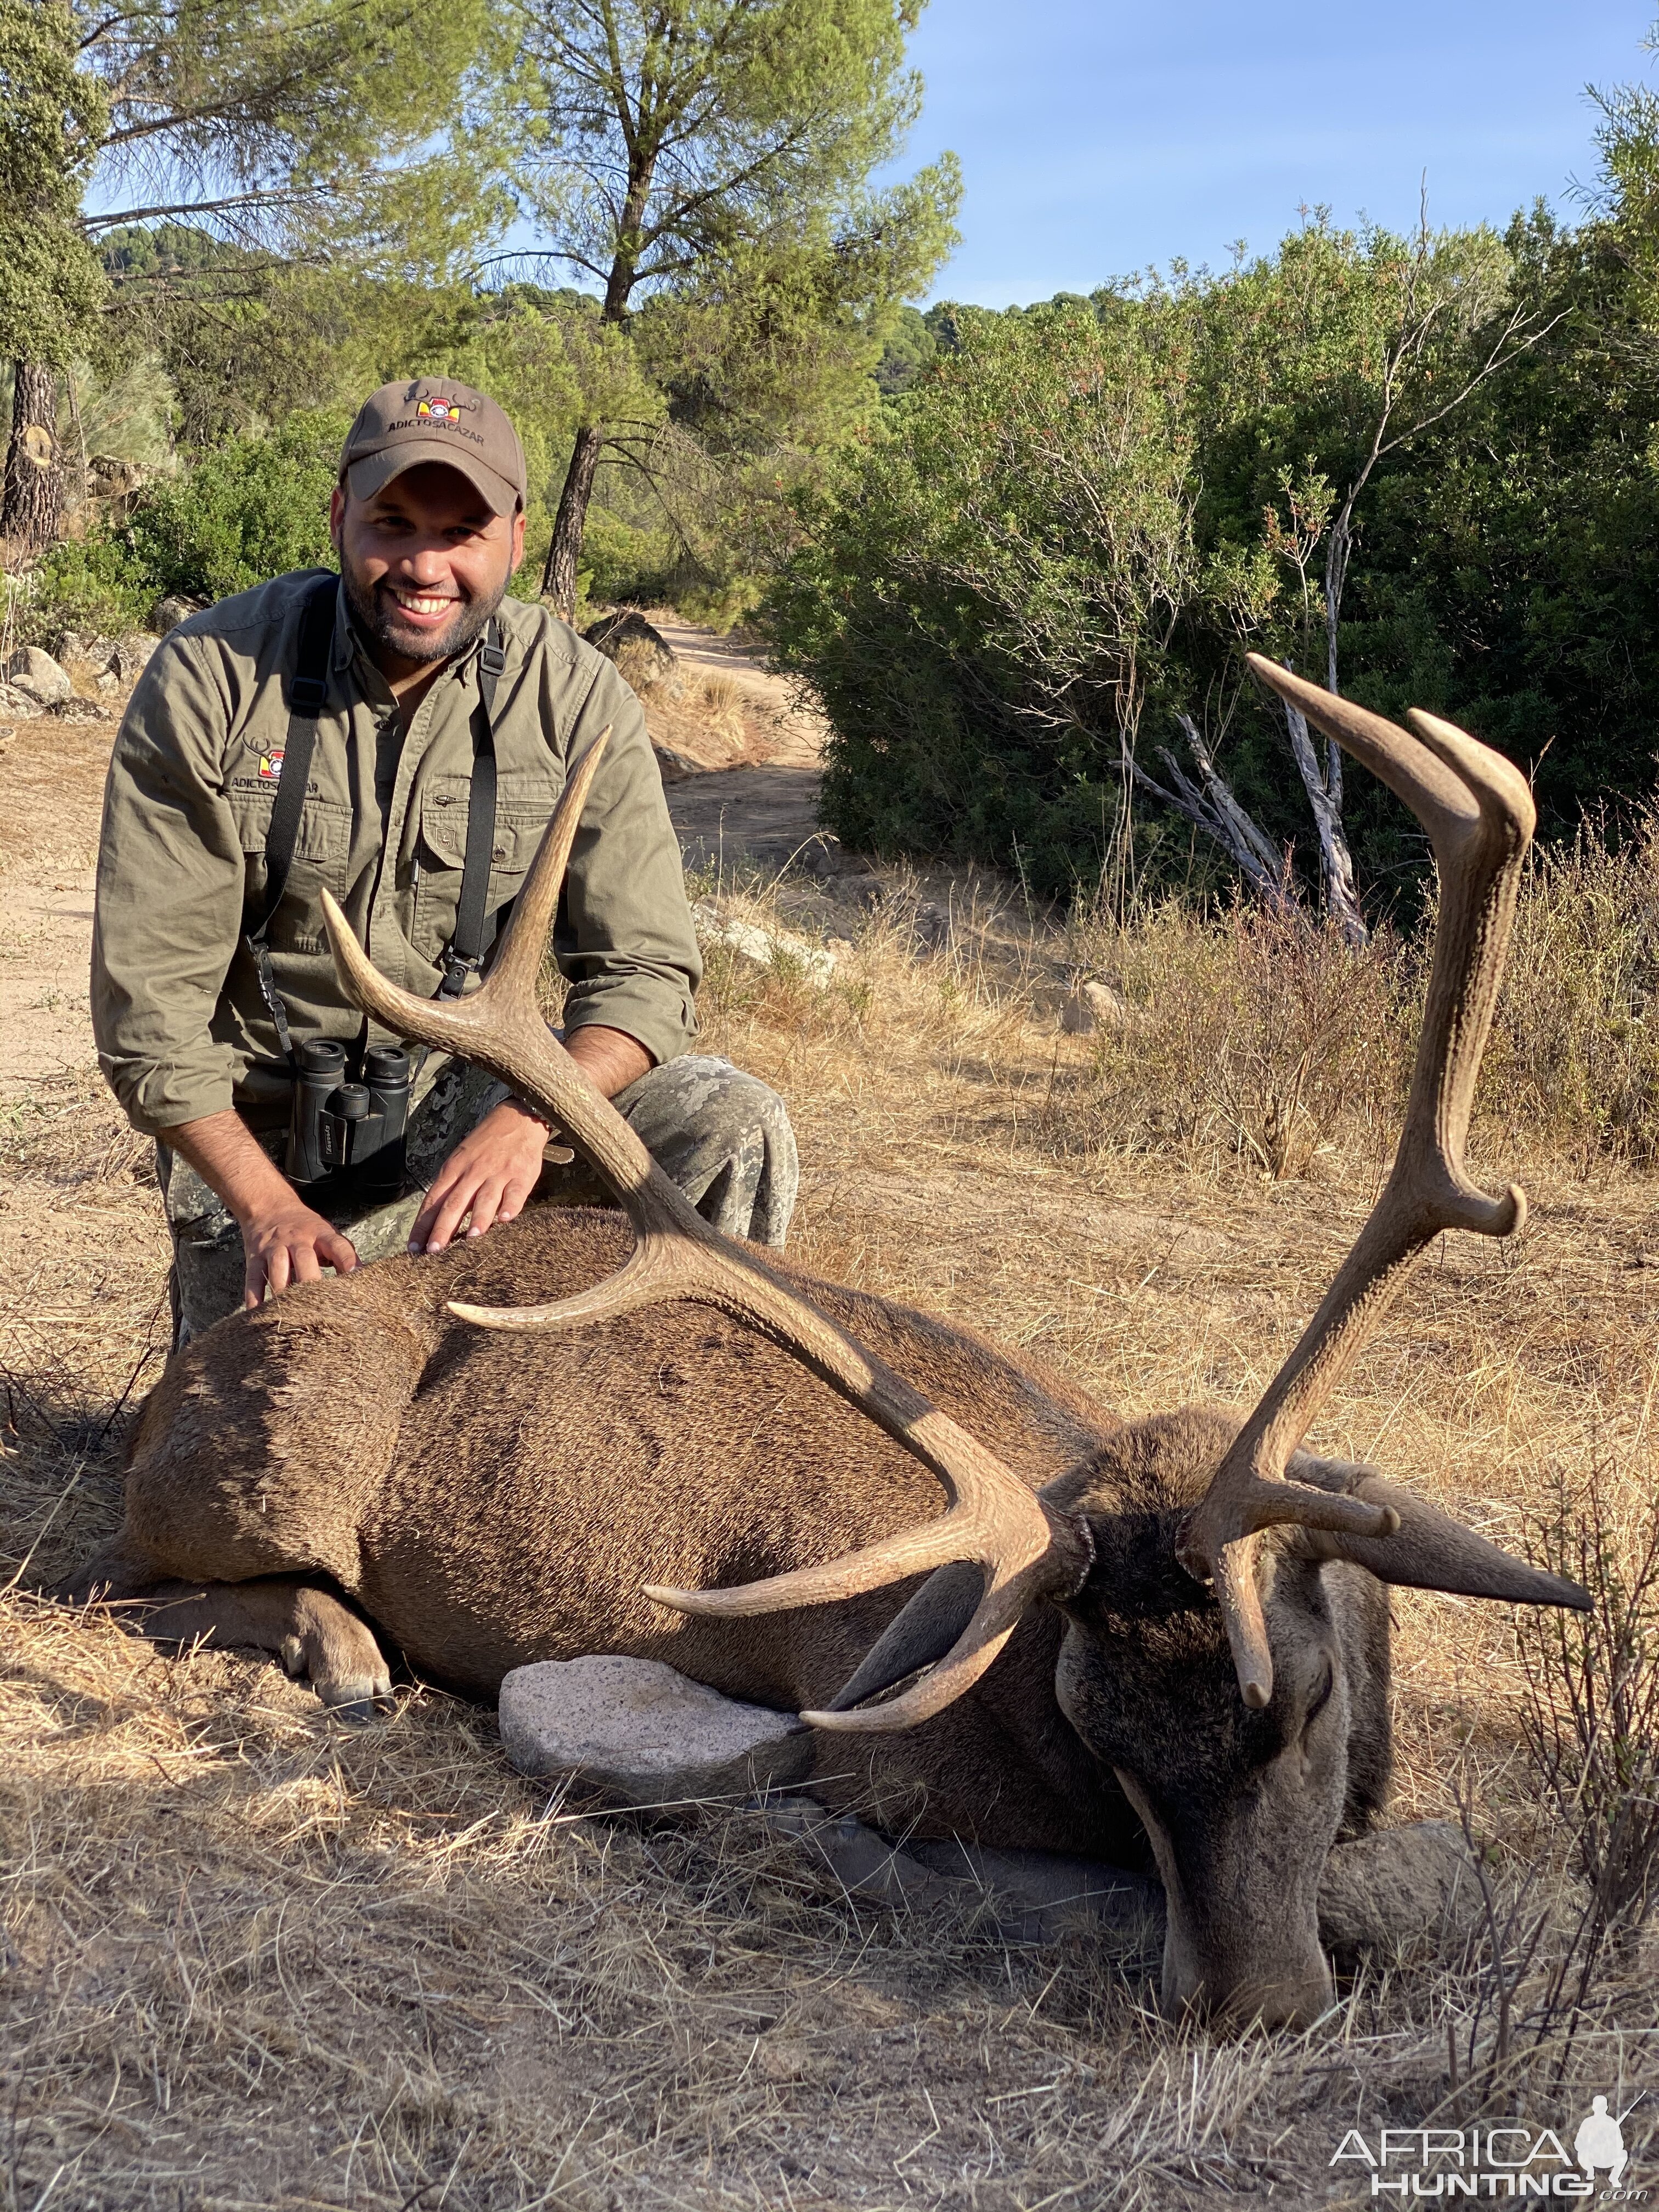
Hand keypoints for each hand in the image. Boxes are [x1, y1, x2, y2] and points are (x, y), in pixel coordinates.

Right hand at [242, 1200, 357, 1305]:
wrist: (268, 1207)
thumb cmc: (306, 1228)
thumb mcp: (327, 1234)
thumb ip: (343, 1255)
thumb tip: (364, 1279)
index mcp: (320, 1234)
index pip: (337, 1245)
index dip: (348, 1260)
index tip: (356, 1277)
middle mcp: (296, 1240)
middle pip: (304, 1260)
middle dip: (311, 1282)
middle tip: (319, 1308)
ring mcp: (273, 1249)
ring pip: (277, 1271)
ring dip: (283, 1293)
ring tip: (290, 1315)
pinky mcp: (254, 1258)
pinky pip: (253, 1279)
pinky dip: (254, 1297)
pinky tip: (259, 1313)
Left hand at [409, 1099, 551, 1254]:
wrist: (517, 1119)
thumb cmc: (486, 1144)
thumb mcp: (461, 1160)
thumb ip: (452, 1188)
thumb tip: (436, 1222)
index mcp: (454, 1169)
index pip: (434, 1200)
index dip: (423, 1224)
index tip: (414, 1247)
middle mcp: (473, 1172)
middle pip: (455, 1203)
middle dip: (443, 1228)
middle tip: (434, 1251)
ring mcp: (498, 1174)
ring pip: (485, 1198)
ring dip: (478, 1218)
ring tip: (471, 1237)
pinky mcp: (521, 1175)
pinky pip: (515, 1193)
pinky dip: (511, 1206)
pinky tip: (506, 1219)